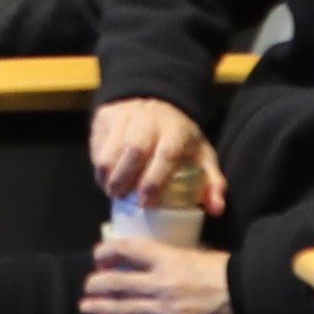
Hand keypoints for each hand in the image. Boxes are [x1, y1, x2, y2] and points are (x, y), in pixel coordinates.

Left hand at [78, 234, 235, 313]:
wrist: (247, 299)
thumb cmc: (223, 272)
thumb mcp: (195, 252)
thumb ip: (168, 255)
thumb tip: (143, 258)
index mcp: (170, 260)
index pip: (128, 250)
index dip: (107, 251)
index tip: (98, 255)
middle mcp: (163, 285)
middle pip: (117, 282)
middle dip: (97, 284)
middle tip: (88, 285)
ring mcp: (167, 312)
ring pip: (123, 309)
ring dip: (100, 307)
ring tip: (86, 306)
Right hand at [85, 97, 213, 207]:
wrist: (157, 104)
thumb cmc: (180, 139)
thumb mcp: (202, 156)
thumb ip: (212, 183)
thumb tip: (216, 209)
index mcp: (176, 130)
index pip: (165, 154)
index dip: (154, 180)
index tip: (145, 202)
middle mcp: (149, 118)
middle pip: (134, 149)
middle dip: (125, 178)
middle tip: (120, 198)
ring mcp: (125, 114)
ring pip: (110, 148)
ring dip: (107, 174)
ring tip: (111, 191)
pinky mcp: (106, 115)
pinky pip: (97, 144)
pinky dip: (98, 164)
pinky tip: (105, 176)